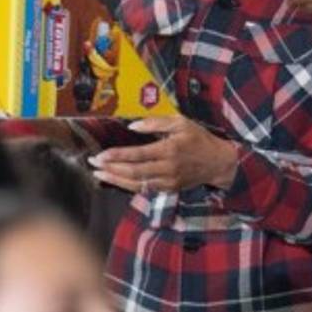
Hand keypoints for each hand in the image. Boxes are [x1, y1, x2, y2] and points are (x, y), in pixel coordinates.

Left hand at [88, 116, 238, 192]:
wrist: (218, 162)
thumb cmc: (198, 138)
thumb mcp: (181, 123)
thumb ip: (155, 123)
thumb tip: (132, 126)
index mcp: (169, 150)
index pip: (138, 155)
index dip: (118, 156)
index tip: (101, 155)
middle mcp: (167, 168)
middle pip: (134, 172)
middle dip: (111, 168)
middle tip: (93, 163)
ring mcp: (168, 181)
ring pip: (137, 184)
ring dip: (116, 180)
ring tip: (98, 174)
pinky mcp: (169, 189)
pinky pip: (145, 189)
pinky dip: (128, 186)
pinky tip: (116, 180)